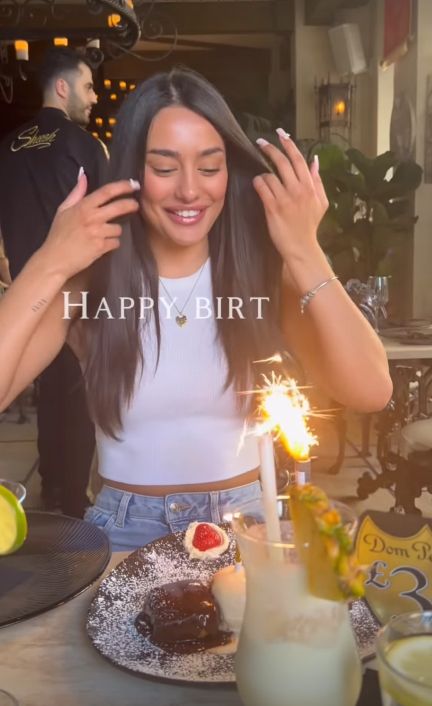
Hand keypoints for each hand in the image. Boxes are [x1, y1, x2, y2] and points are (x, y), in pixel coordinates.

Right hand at [38, 172, 139, 279]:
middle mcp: (92, 217)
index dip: (122, 186)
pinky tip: (101, 246)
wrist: (54, 260)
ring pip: (118, 228)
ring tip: (103, 235)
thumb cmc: (58, 235)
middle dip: (131, 204)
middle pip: (119, 207)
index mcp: (83, 206)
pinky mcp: (101, 247)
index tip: (133, 184)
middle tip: (135, 205)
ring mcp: (97, 233)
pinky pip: (115, 243)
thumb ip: (76, 193)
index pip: (106, 191)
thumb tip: (83, 176)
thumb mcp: (63, 210)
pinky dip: (111, 244)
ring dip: (114, 232)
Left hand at [253, 131, 327, 262]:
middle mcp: (298, 190)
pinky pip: (262, 187)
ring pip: (270, 174)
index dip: (288, 144)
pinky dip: (258, 183)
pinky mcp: (273, 208)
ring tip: (262, 178)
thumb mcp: (321, 202)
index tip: (281, 133)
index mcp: (310, 186)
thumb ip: (318, 180)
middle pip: (282, 162)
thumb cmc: (310, 225)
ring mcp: (285, 199)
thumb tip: (315, 161)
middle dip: (270, 149)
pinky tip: (258, 185)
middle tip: (260, 142)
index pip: (298, 159)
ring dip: (263, 172)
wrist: (301, 247)